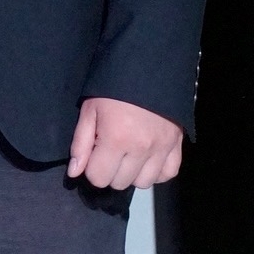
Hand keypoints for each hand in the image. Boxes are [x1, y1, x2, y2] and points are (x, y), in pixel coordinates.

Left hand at [67, 97, 184, 189]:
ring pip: (144, 182)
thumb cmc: (112, 90)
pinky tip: (146, 160)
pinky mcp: (177, 145)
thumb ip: (81, 144)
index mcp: (116, 140)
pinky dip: (156, 172)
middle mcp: (141, 149)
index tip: (93, 156)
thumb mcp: (90, 111)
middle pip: (120, 183)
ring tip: (127, 156)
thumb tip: (75, 173)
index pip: (99, 178)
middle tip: (109, 153)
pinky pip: (168, 174)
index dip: (91, 170)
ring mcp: (162, 149)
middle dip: (110, 172)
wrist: (148, 70)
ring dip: (132, 174)